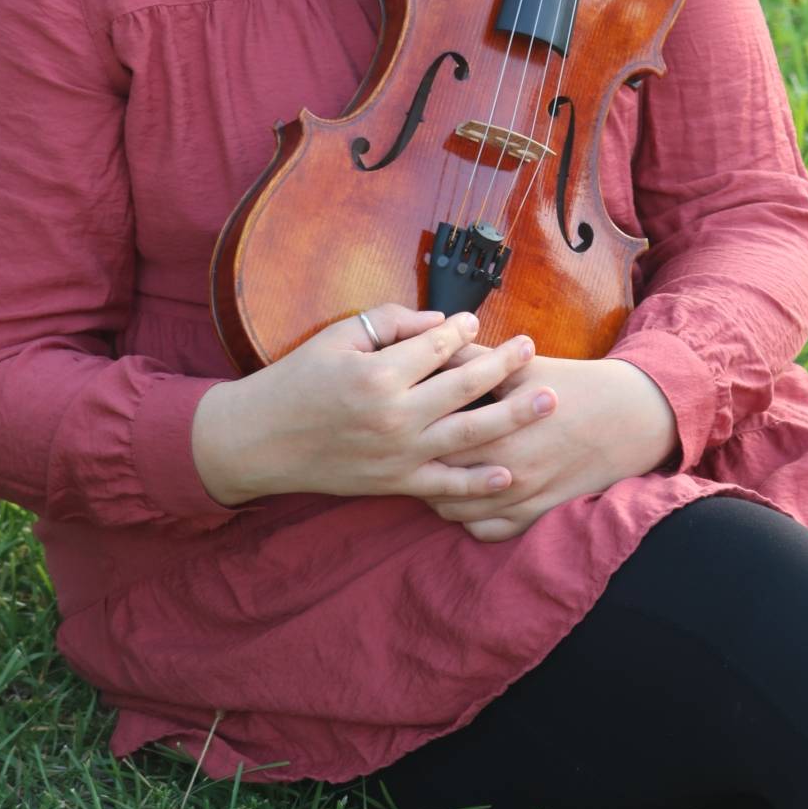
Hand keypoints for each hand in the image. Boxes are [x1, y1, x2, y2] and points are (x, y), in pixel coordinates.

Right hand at [190, 303, 556, 505]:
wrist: (261, 440)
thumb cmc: (297, 380)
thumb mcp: (336, 338)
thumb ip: (390, 323)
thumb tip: (440, 322)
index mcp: (378, 374)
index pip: (437, 346)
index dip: (463, 331)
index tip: (477, 323)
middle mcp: (394, 416)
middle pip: (465, 386)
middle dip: (505, 365)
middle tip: (532, 349)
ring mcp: (398, 455)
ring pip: (469, 434)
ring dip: (512, 417)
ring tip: (547, 401)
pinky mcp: (394, 483)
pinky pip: (445, 486)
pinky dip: (478, 483)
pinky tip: (507, 472)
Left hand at [427, 354, 679, 541]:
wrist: (629, 419)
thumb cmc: (574, 386)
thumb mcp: (525, 367)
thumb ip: (474, 360)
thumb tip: (431, 346)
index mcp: (501, 432)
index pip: (435, 439)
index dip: (413, 429)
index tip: (401, 417)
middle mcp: (508, 475)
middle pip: (439, 480)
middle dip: (417, 465)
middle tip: (406, 446)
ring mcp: (522, 501)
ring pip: (456, 513)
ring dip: (437, 494)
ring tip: (427, 471)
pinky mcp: (536, 518)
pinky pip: (486, 532)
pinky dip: (468, 519)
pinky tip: (461, 498)